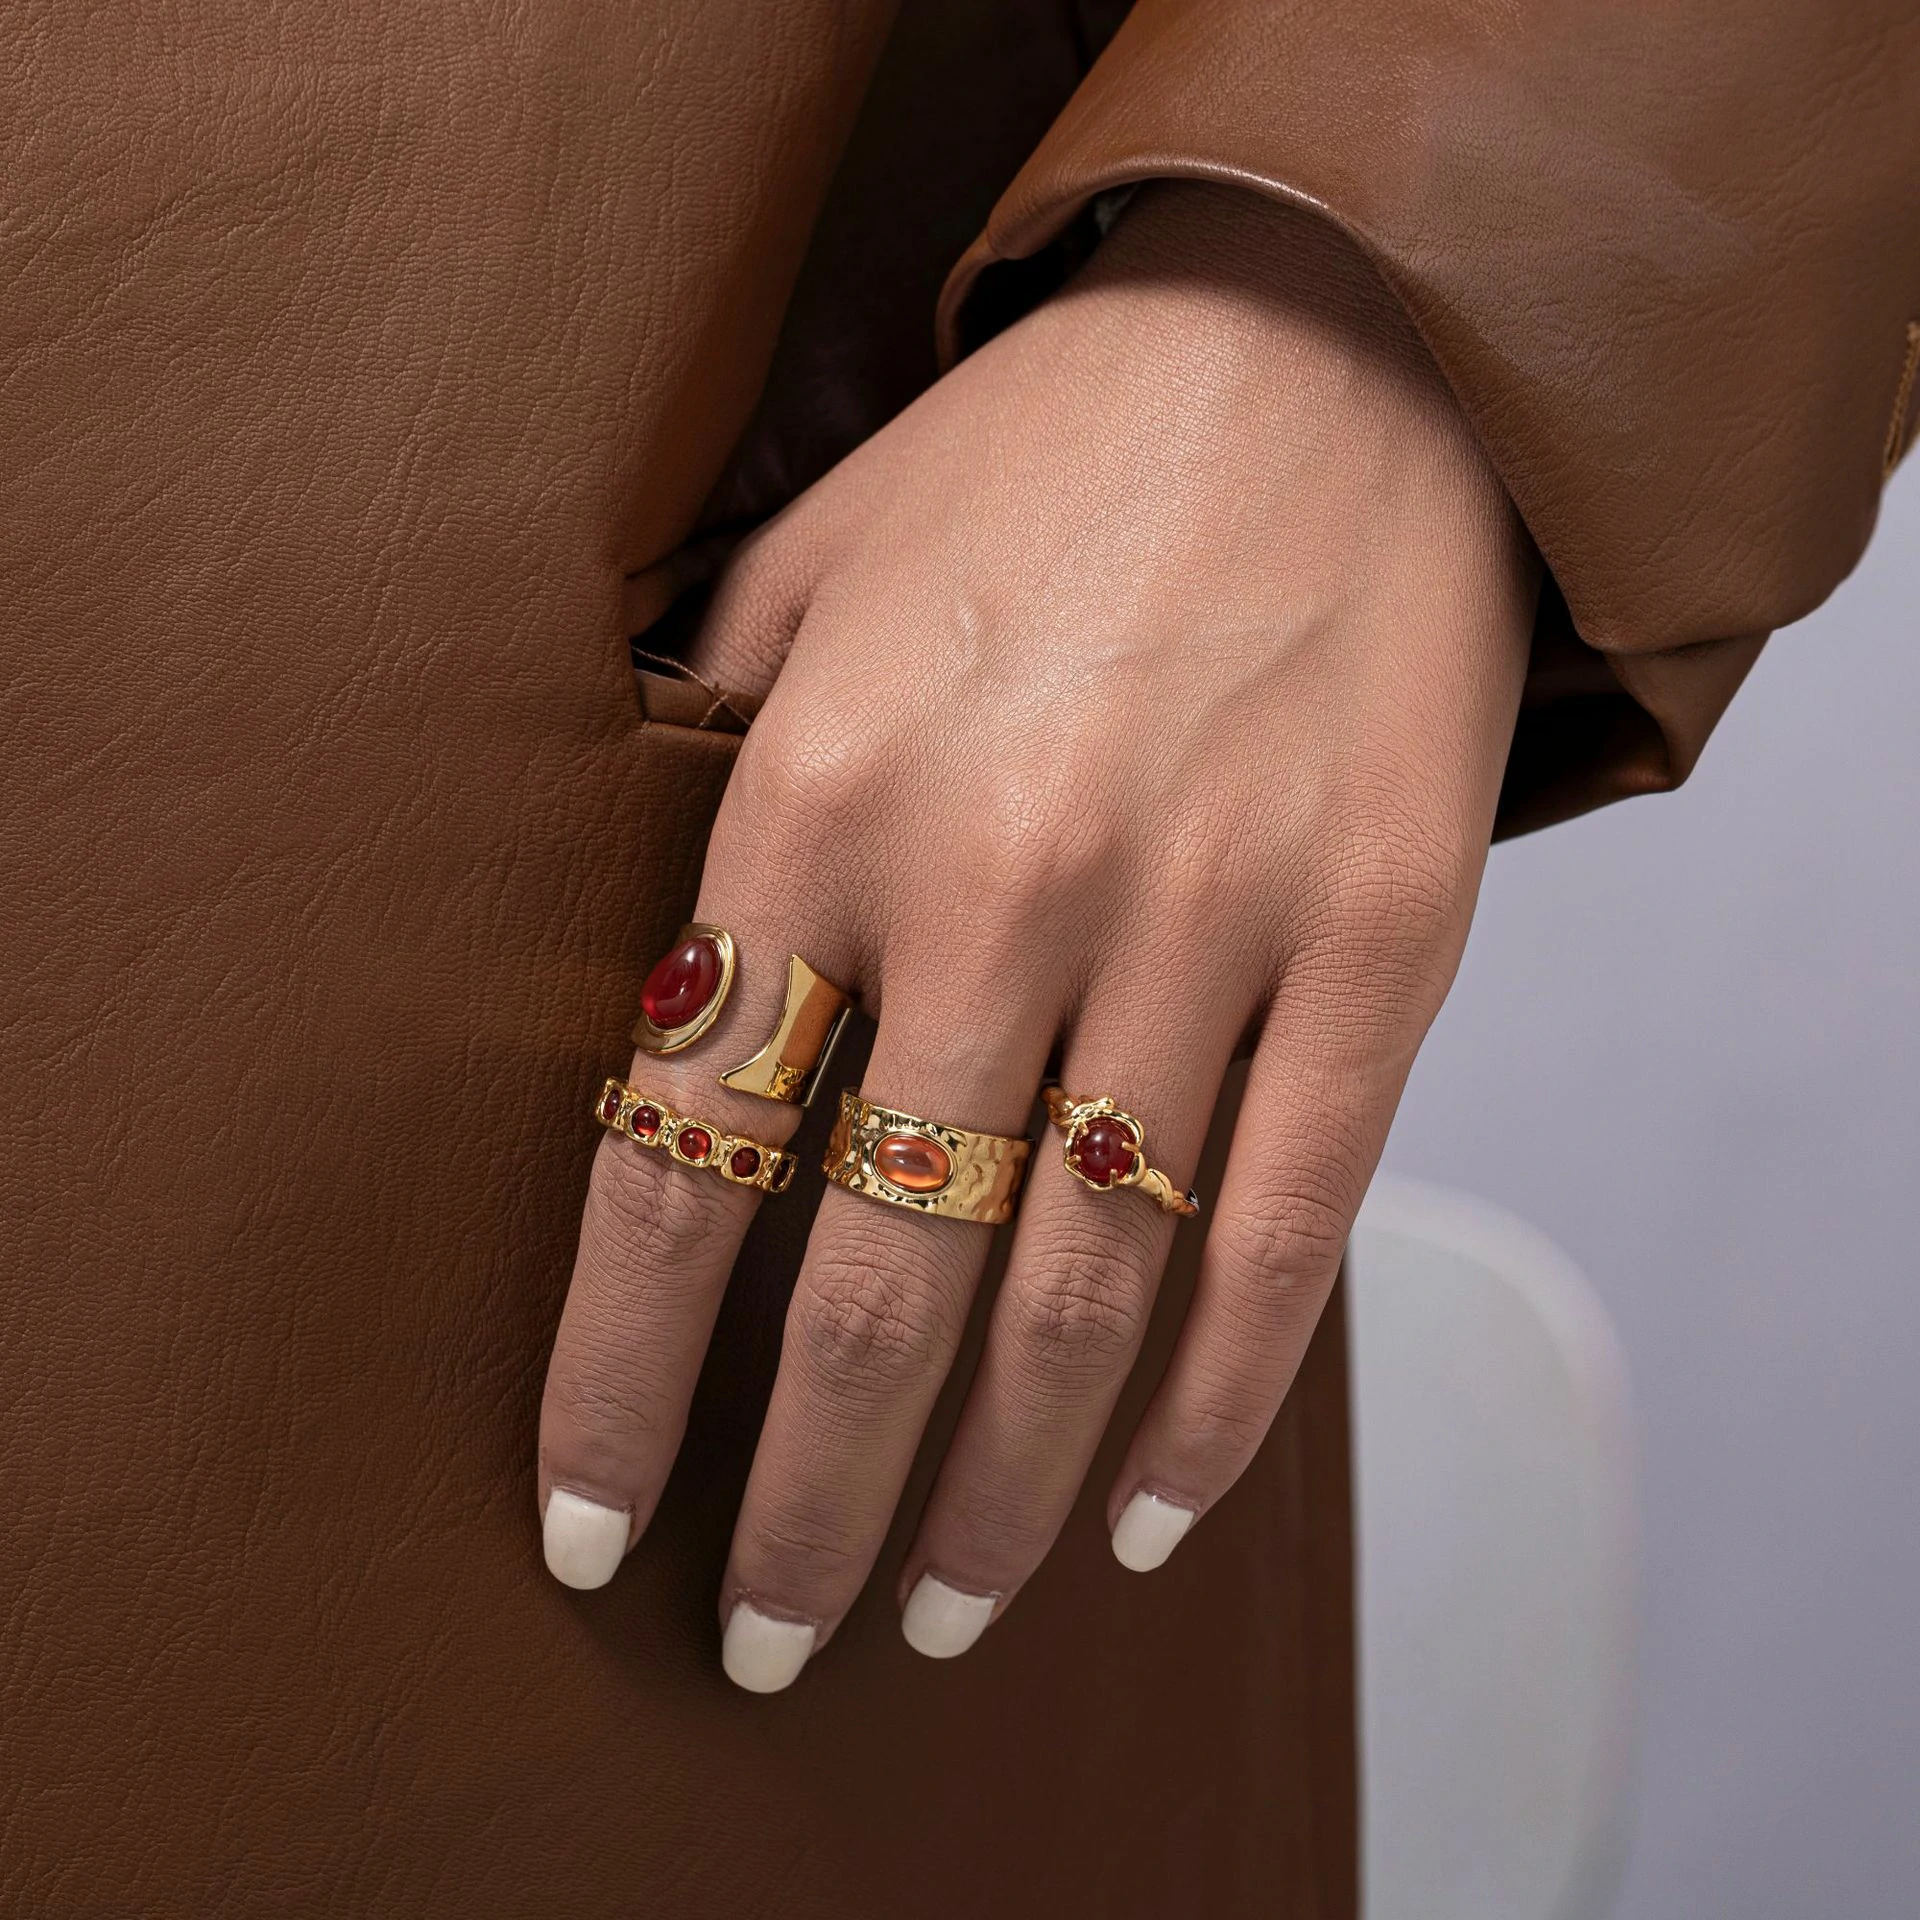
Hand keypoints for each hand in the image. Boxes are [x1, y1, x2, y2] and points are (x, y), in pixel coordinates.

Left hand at [538, 184, 1536, 1688]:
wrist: (1327, 342)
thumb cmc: (1046, 464)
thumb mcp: (818, 569)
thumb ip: (711, 750)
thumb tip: (648, 934)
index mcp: (825, 798)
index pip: (680, 1161)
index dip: (625, 1379)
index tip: (592, 1526)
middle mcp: (1008, 883)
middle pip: (881, 1280)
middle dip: (809, 1498)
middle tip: (764, 1636)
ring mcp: (1214, 921)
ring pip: (1084, 1293)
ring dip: (1003, 1491)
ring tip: (949, 1610)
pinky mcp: (1385, 944)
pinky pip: (1289, 1227)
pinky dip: (1215, 1400)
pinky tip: (1149, 1504)